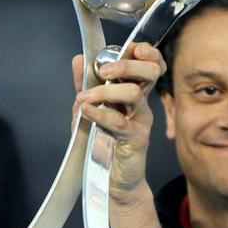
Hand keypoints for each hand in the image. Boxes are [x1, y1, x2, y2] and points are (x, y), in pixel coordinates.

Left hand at [72, 43, 165, 203]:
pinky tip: (85, 111)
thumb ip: (85, 86)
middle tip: (103, 73)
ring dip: (105, 92)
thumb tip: (78, 60)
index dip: (141, 51)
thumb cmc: (102, 144)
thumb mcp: (88, 110)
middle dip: (126, 65)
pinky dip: (100, 113)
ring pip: (134, 93)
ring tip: (84, 99)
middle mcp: (141, 103)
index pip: (148, 62)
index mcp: (134, 92)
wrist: (109, 178)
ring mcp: (141, 120)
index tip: (126, 49)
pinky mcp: (136, 139)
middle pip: (149, 71)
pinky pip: (119, 121)